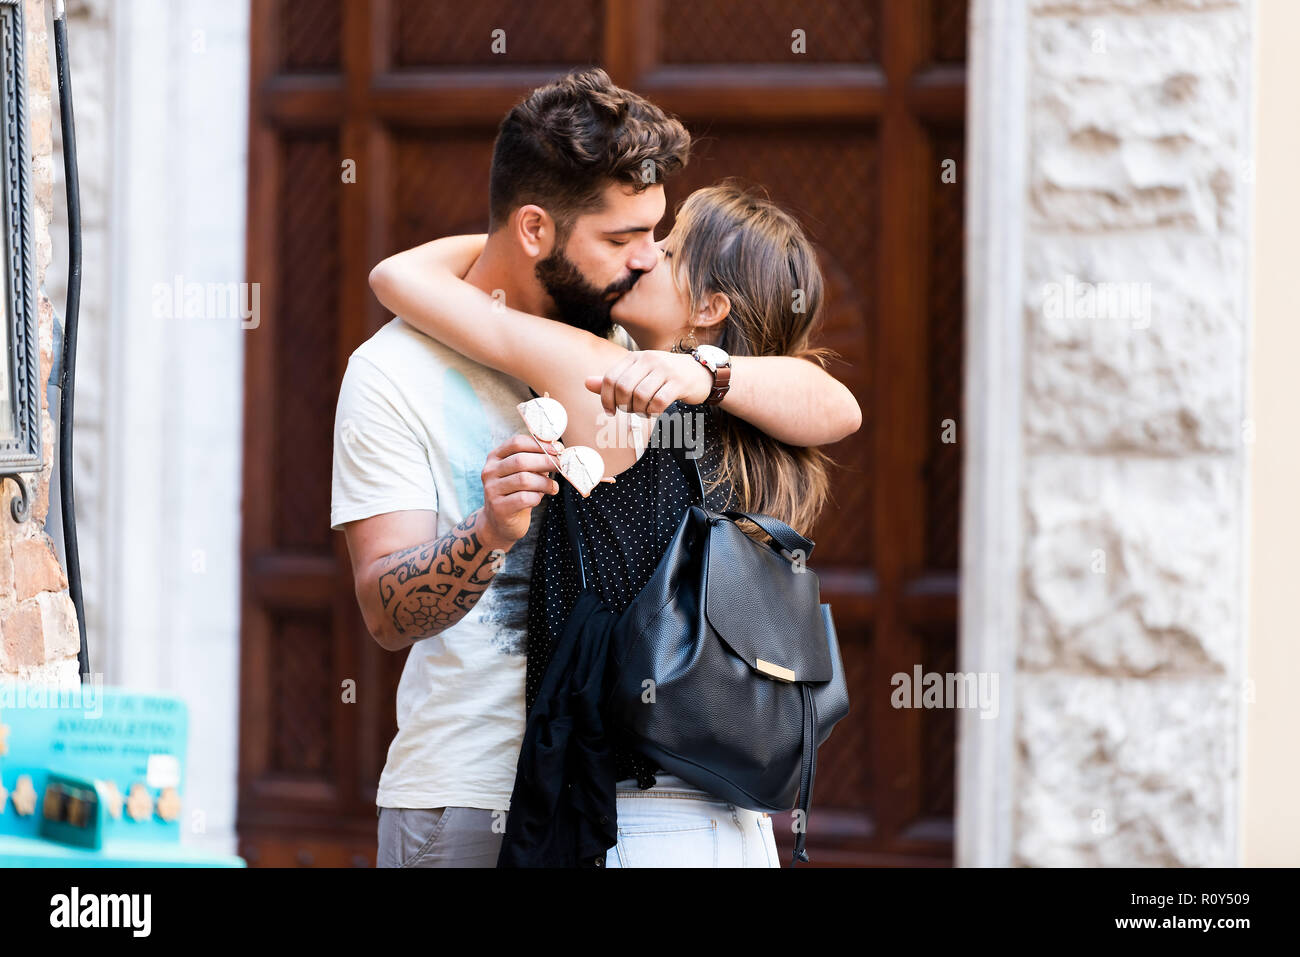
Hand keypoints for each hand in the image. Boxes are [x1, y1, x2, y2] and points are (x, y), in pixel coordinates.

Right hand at [479, 435, 560, 547]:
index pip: (516, 442)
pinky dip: (537, 497)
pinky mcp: (499, 508)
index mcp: (495, 458)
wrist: (500, 522)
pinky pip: (525, 498)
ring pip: (524, 480)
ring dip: (545, 482)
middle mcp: (490, 472)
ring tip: (553, 487)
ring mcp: (492, 490)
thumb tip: (558, 449)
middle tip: (560, 466)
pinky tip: (539, 498)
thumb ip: (536, 460)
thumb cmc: (516, 492)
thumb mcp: (523, 473)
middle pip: (521, 460)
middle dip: (545, 461)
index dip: (539, 444)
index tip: (557, 449)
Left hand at [584, 350, 712, 416]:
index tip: (610, 411)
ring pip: (640, 396)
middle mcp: (649, 359)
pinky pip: (658, 402)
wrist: (699, 373)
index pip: (610, 378)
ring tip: (643, 411)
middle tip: (629, 411)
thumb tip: (586, 383)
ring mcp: (665, 370)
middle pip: (623, 388)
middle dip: (623, 405)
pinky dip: (653, 411)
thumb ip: (613, 380)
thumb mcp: (638, 374)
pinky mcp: (679, 383)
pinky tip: (655, 411)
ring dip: (639, 410)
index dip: (606, 399)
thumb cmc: (664, 376)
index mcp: (634, 356)